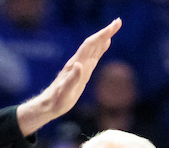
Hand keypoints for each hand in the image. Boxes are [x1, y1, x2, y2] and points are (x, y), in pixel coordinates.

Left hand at [16, 19, 120, 136]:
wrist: (50, 104)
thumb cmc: (58, 100)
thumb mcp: (65, 91)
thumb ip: (72, 78)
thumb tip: (79, 65)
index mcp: (77, 64)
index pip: (91, 45)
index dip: (102, 35)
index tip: (113, 26)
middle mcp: (79, 61)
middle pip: (93, 42)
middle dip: (106, 32)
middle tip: (118, 21)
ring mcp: (81, 66)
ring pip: (94, 48)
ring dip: (104, 38)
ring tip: (114, 29)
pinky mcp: (82, 72)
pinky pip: (93, 56)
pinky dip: (100, 48)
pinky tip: (105, 45)